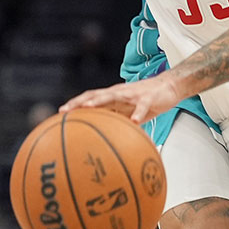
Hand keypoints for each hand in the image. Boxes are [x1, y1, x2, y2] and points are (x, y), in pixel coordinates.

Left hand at [60, 76, 183, 123]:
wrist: (169, 87)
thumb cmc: (145, 102)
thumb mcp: (128, 113)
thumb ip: (117, 122)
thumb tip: (103, 140)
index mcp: (113, 96)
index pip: (89, 97)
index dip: (75, 104)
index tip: (60, 113)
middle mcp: (119, 93)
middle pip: (95, 95)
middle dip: (79, 102)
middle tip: (65, 111)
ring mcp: (132, 94)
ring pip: (113, 96)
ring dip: (100, 101)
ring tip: (88, 107)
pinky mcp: (147, 99)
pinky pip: (141, 107)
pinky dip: (137, 114)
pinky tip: (134, 122)